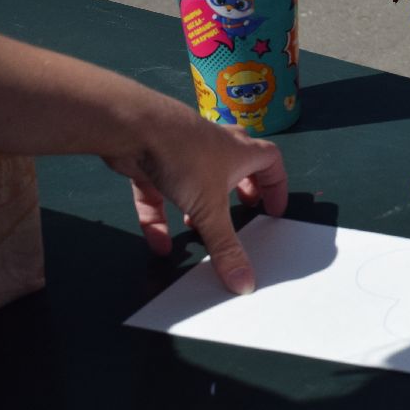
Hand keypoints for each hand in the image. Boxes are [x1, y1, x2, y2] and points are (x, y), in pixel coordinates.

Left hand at [106, 104, 288, 294]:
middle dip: (241, 189)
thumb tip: (245, 283)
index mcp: (239, 152)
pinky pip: (159, 191)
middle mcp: (214, 146)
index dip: (276, 186)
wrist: (134, 127)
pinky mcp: (151, 160)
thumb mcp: (210, 210)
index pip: (271, 162)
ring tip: (198, 228)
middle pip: (237, 165)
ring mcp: (181, 151)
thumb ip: (226, 247)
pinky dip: (160, 216)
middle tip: (243, 209)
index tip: (273, 209)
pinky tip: (159, 244)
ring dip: (199, 203)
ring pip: (197, 177)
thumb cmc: (184, 157)